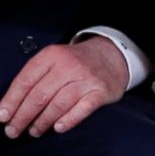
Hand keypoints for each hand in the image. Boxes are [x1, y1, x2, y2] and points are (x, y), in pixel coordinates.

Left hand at [0, 37, 126, 138]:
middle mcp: (70, 65)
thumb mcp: (55, 60)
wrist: (113, 54)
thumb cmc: (77, 62)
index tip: (3, 116)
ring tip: (35, 130)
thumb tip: (9, 107)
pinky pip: (81, 110)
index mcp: (53, 55)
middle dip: (22, 117)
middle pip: (39, 96)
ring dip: (42, 122)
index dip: (11, 101)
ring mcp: (87, 78)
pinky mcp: (101, 91)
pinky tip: (58, 127)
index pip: (26, 81)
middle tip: (14, 130)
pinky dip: (68, 120)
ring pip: (58, 105)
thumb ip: (35, 78)